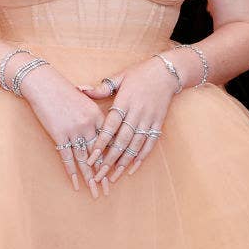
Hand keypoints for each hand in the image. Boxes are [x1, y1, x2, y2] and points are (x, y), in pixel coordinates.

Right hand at [19, 64, 107, 197]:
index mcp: (98, 116)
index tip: (118, 172)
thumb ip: (95, 116)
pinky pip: (67, 157)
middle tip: (108, 189)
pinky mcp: (59, 134)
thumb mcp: (86, 100)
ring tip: (95, 192)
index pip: (109, 142)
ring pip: (84, 160)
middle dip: (104, 174)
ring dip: (90, 178)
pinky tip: (75, 184)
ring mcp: (74, 130)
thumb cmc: (64, 91)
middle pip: (99, 155)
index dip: (113, 159)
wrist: (44, 84)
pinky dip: (71, 172)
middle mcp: (89, 125)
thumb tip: (102, 131)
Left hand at [79, 55, 179, 184]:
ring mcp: (149, 119)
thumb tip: (81, 89)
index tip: (91, 157)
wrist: (167, 72)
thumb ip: (101, 88)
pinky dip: (142, 157)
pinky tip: (133, 168)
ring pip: (135, 145)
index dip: (101, 143)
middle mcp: (137, 112)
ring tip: (113, 177)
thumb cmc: (140, 74)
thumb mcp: (120, 77)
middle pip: (122, 140)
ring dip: (124, 162)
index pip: (111, 126)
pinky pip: (150, 143)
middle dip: (110, 159)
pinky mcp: (158, 123)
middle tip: (99, 175)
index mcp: (125, 101)